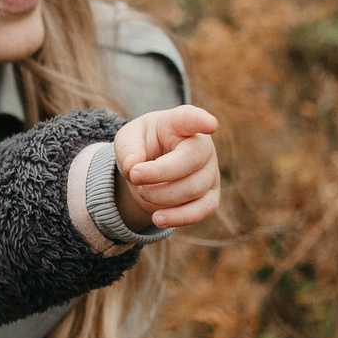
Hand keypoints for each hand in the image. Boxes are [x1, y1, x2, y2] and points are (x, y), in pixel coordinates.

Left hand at [113, 104, 220, 229]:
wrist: (149, 171)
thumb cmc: (142, 147)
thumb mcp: (127, 140)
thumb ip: (127, 148)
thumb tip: (132, 167)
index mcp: (179, 123)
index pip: (191, 119)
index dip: (201, 121)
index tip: (210, 124)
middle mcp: (202, 145)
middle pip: (191, 160)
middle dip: (159, 173)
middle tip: (134, 176)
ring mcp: (210, 172)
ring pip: (193, 189)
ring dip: (160, 195)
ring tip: (142, 192)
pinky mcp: (210, 196)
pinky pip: (202, 210)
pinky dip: (178, 217)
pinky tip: (158, 218)